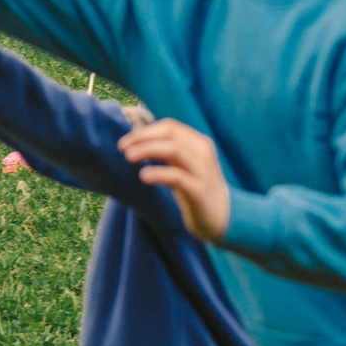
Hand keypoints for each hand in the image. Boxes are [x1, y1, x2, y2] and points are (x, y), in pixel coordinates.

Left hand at [120, 118, 230, 241]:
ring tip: (128, 157)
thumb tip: (137, 141)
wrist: (223, 218)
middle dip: (143, 138)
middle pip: (170, 134)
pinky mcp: (199, 190)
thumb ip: (168, 152)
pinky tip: (143, 176)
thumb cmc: (196, 189)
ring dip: (148, 150)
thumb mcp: (184, 166)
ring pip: (174, 149)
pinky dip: (158, 173)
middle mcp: (203, 152)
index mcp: (199, 143)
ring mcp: (203, 171)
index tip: (126, 142)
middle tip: (122, 148)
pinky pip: (177, 176)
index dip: (146, 131)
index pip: (170, 127)